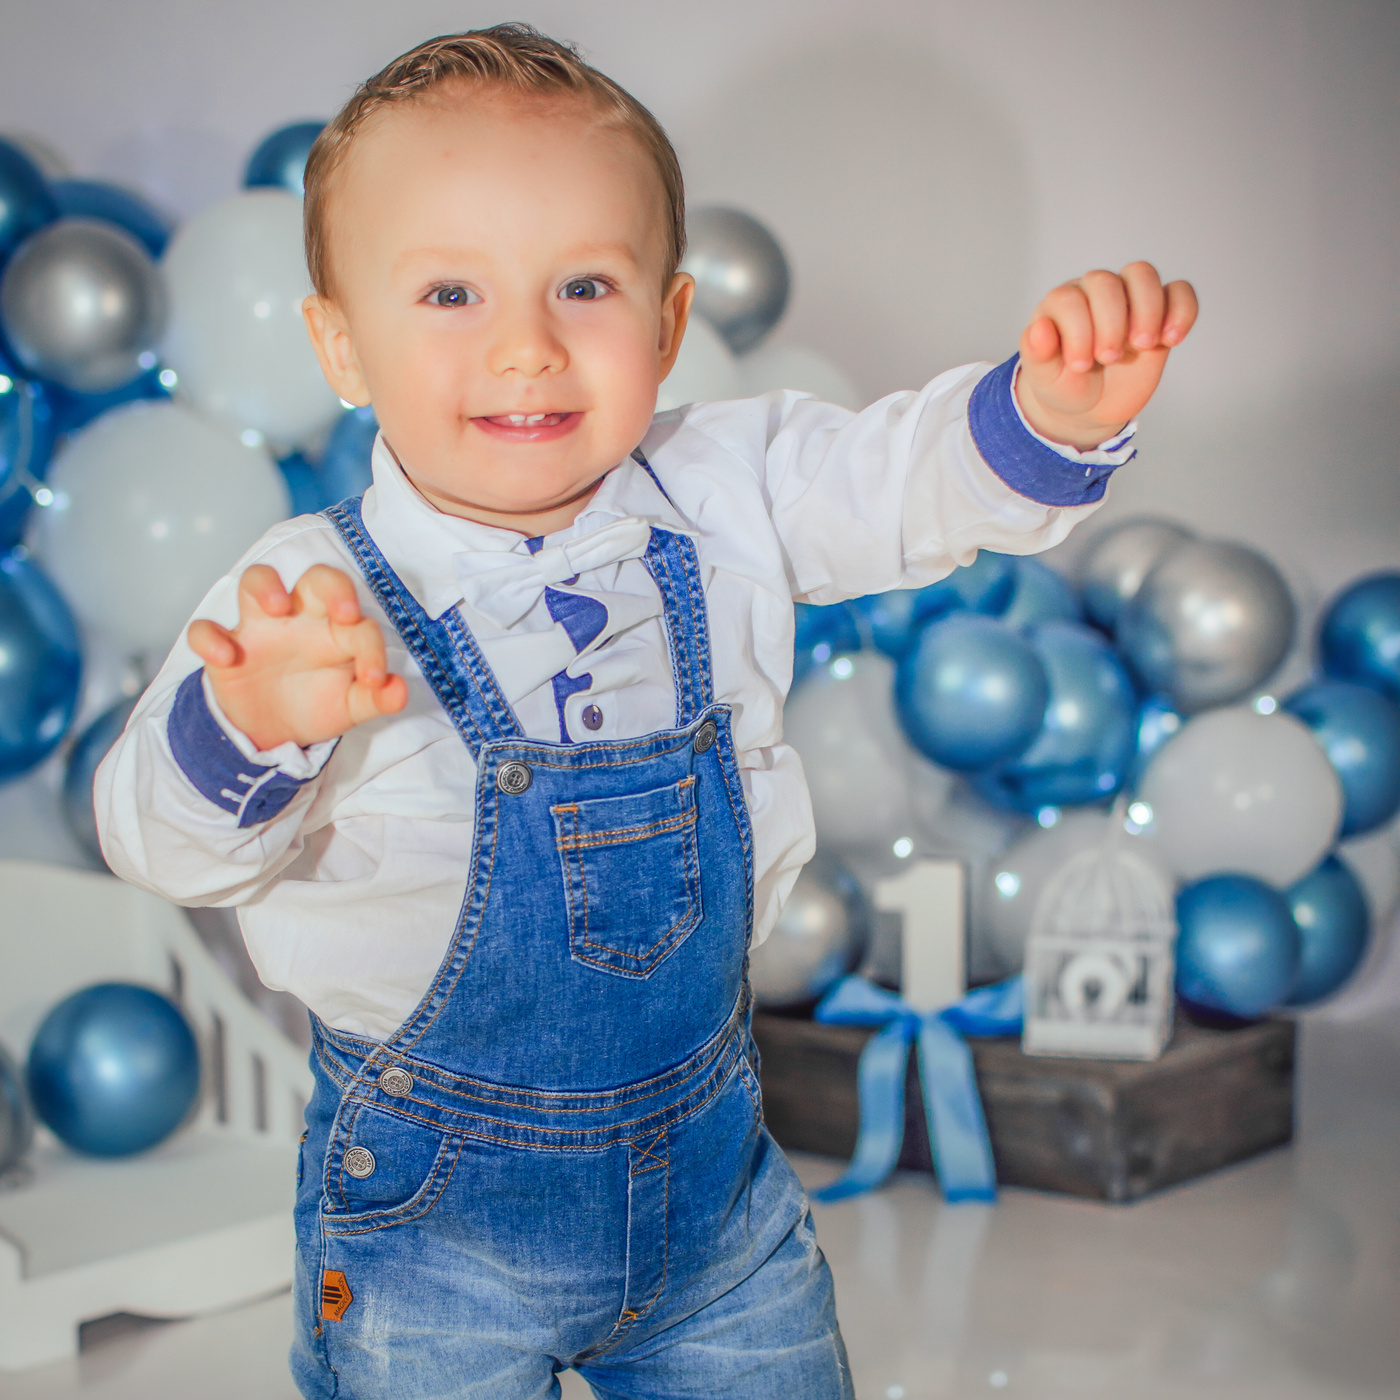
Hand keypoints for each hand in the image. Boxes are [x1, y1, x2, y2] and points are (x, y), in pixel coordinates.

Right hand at [187, 565, 407, 751]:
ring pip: (256, 580)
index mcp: (337, 629)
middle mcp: (301, 617)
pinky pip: (206, 629)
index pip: (359, 623)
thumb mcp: (351, 706)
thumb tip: (401, 691)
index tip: (373, 679)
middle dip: (331, 586)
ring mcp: (260, 627)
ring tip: (278, 607)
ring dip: (266, 586)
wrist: (273, 731)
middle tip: (343, 612)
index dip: (370, 647)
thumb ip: (376, 698)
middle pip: (315, 578)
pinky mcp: (225, 646)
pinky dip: (211, 639)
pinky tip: (227, 658)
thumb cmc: (318, 702)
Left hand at [1015, 262, 1197, 450]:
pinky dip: (1182, 310)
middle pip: (1107, 282)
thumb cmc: (1063, 386)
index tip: (1080, 365)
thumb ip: (1037, 353)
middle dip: (1111, 322)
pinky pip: (1179, 292)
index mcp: (1061, 304)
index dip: (1078, 330)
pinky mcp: (1160, 312)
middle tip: (1109, 358)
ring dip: (1146, 309)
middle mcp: (1094, 293)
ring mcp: (1129, 299)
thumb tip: (1040, 328)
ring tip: (1142, 345)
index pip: (1070, 299)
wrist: (1089, 407)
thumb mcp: (1044, 378)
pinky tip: (1172, 340)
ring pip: (1143, 275)